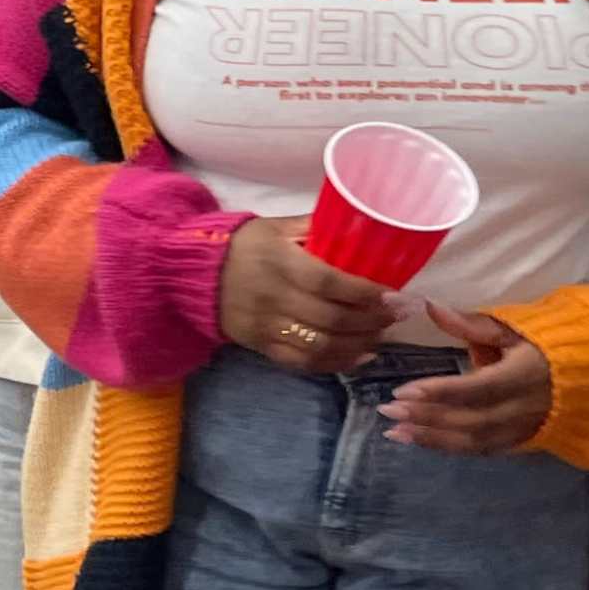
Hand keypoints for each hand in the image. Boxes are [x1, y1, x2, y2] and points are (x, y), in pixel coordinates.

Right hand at [216, 216, 389, 373]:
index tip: (394, 294)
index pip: (329, 282)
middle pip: (332, 319)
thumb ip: (314, 228)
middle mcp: (274, 297)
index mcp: (280, 262)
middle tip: (397, 315)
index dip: (365, 292)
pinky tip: (359, 355)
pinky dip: (336, 363)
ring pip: (322, 345)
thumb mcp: (275, 226)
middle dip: (372, 320)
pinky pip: (303, 362)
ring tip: (381, 334)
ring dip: (359, 344)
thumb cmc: (241, 245)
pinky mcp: (261, 346)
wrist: (191, 273)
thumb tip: (359, 226)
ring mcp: (266, 326)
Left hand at [383, 305, 554, 453]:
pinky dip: (448, 447)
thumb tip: (429, 306)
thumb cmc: (545, 344)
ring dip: (431, 438)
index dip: (440, 392)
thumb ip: (471, 324)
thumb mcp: (513, 328)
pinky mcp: (520, 442)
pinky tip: (419, 440)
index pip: (478, 389)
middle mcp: (524, 408)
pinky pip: (481, 450)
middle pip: (470, 420)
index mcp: (525, 375)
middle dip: (426, 417)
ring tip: (393, 431)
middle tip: (387, 411)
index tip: (403, 391)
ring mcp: (523, 429)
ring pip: (473, 441)